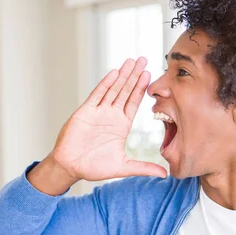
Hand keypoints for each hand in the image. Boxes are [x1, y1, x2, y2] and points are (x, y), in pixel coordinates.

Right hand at [49, 57, 166, 181]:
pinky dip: (106, 83)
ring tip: (132, 61)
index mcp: (121, 125)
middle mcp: (111, 115)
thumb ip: (143, 168)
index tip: (150, 75)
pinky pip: (97, 94)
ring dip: (123, 75)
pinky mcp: (86, 112)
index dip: (141, 89)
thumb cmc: (94, 167)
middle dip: (134, 76)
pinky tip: (115, 73)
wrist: (70, 167)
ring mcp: (98, 112)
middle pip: (125, 91)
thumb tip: (164, 174)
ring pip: (113, 89)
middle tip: (144, 60)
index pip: (134, 102)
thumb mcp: (124, 167)